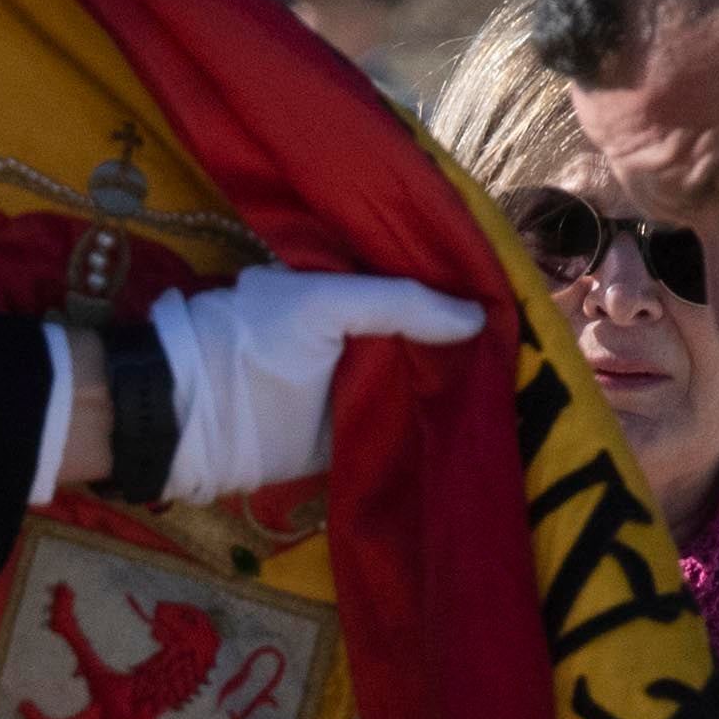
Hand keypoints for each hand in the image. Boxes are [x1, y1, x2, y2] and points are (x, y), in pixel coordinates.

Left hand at [149, 271, 488, 507]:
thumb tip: (477, 318)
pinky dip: (432, 426)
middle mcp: (354, 335)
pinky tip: (478, 422)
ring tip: (515, 382)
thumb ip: (397, 303)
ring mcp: (354, 386)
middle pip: (420, 336)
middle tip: (522, 345)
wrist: (196, 420)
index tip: (506, 295)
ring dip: (454, 385)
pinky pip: (401, 426)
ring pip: (417, 381)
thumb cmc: (252, 344)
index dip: (454, 290)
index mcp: (343, 290)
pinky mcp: (352, 434)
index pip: (411, 284)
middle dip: (462, 342)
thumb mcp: (324, 305)